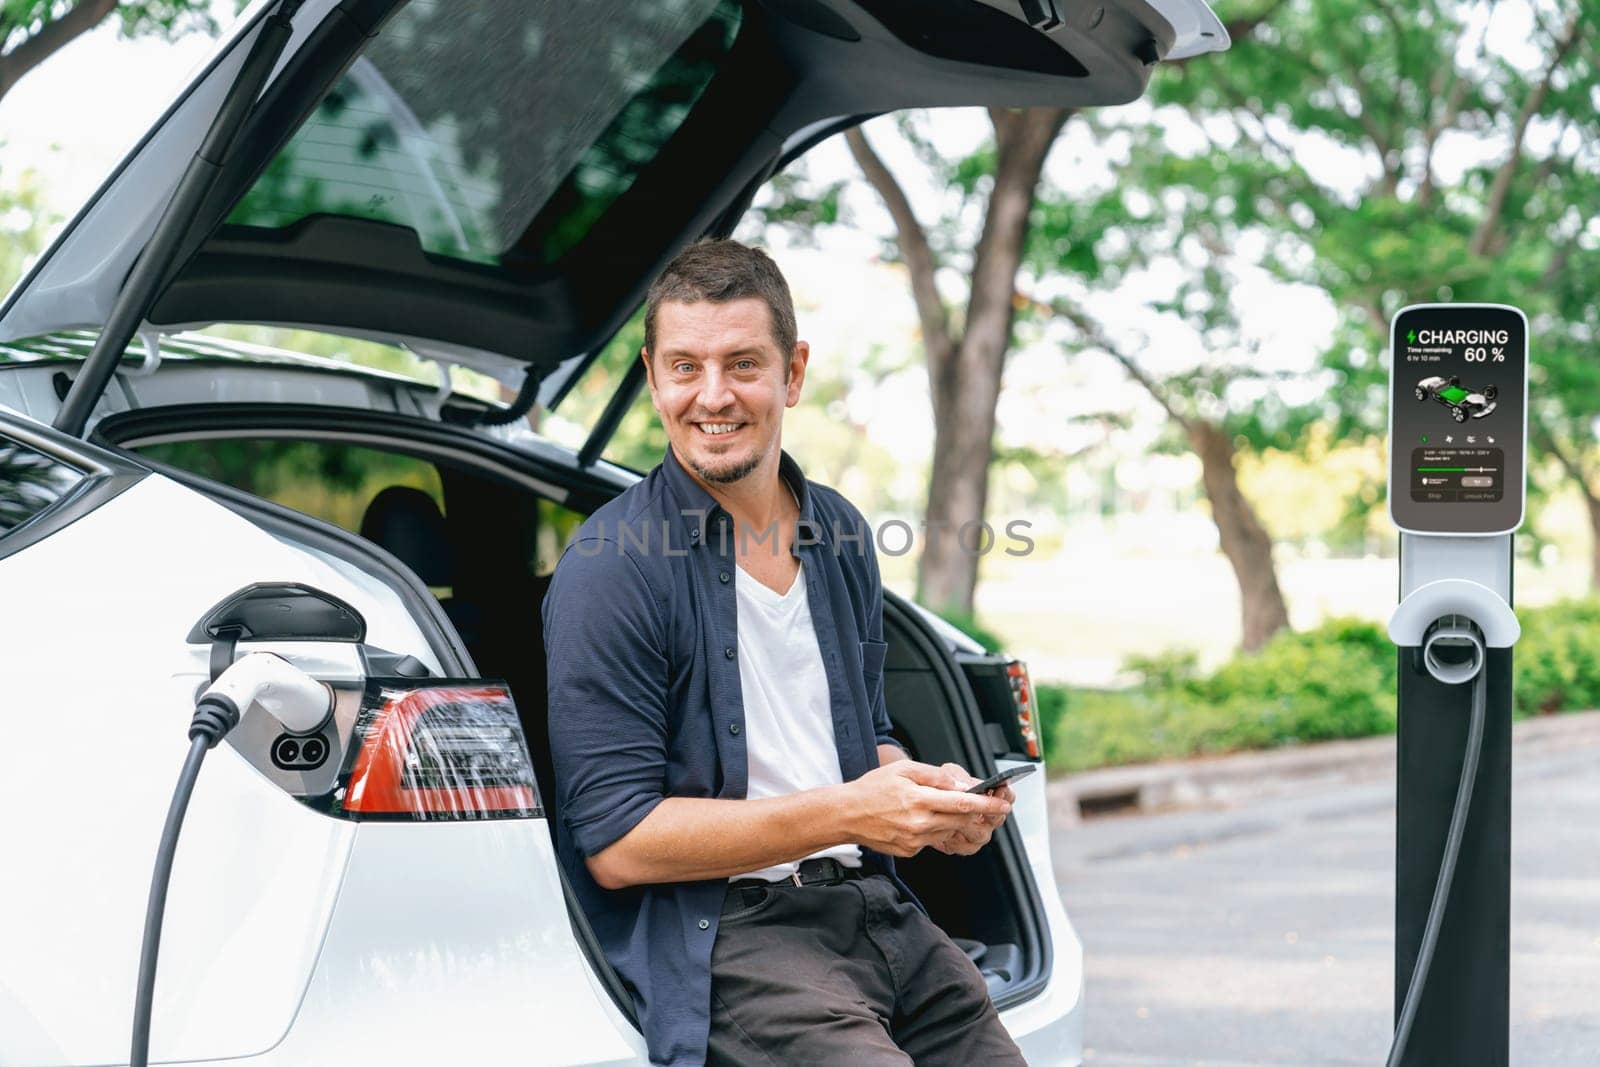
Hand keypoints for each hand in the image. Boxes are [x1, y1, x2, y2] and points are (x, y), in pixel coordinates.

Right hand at [841, 761, 1011, 857]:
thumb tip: (959, 785)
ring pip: (948, 831)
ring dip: (953, 821)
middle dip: (975, 813)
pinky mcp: (910, 851)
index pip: (962, 804)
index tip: (1003, 805)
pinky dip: (934, 830)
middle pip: (960, 820)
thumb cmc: (873, 788)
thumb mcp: (903, 770)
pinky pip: (932, 840)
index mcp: (919, 800)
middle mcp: (919, 823)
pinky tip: (920, 819)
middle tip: (981, 804)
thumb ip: (934, 776)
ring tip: (937, 807)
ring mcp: (915, 841)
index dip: (986, 805)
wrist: (846, 814)